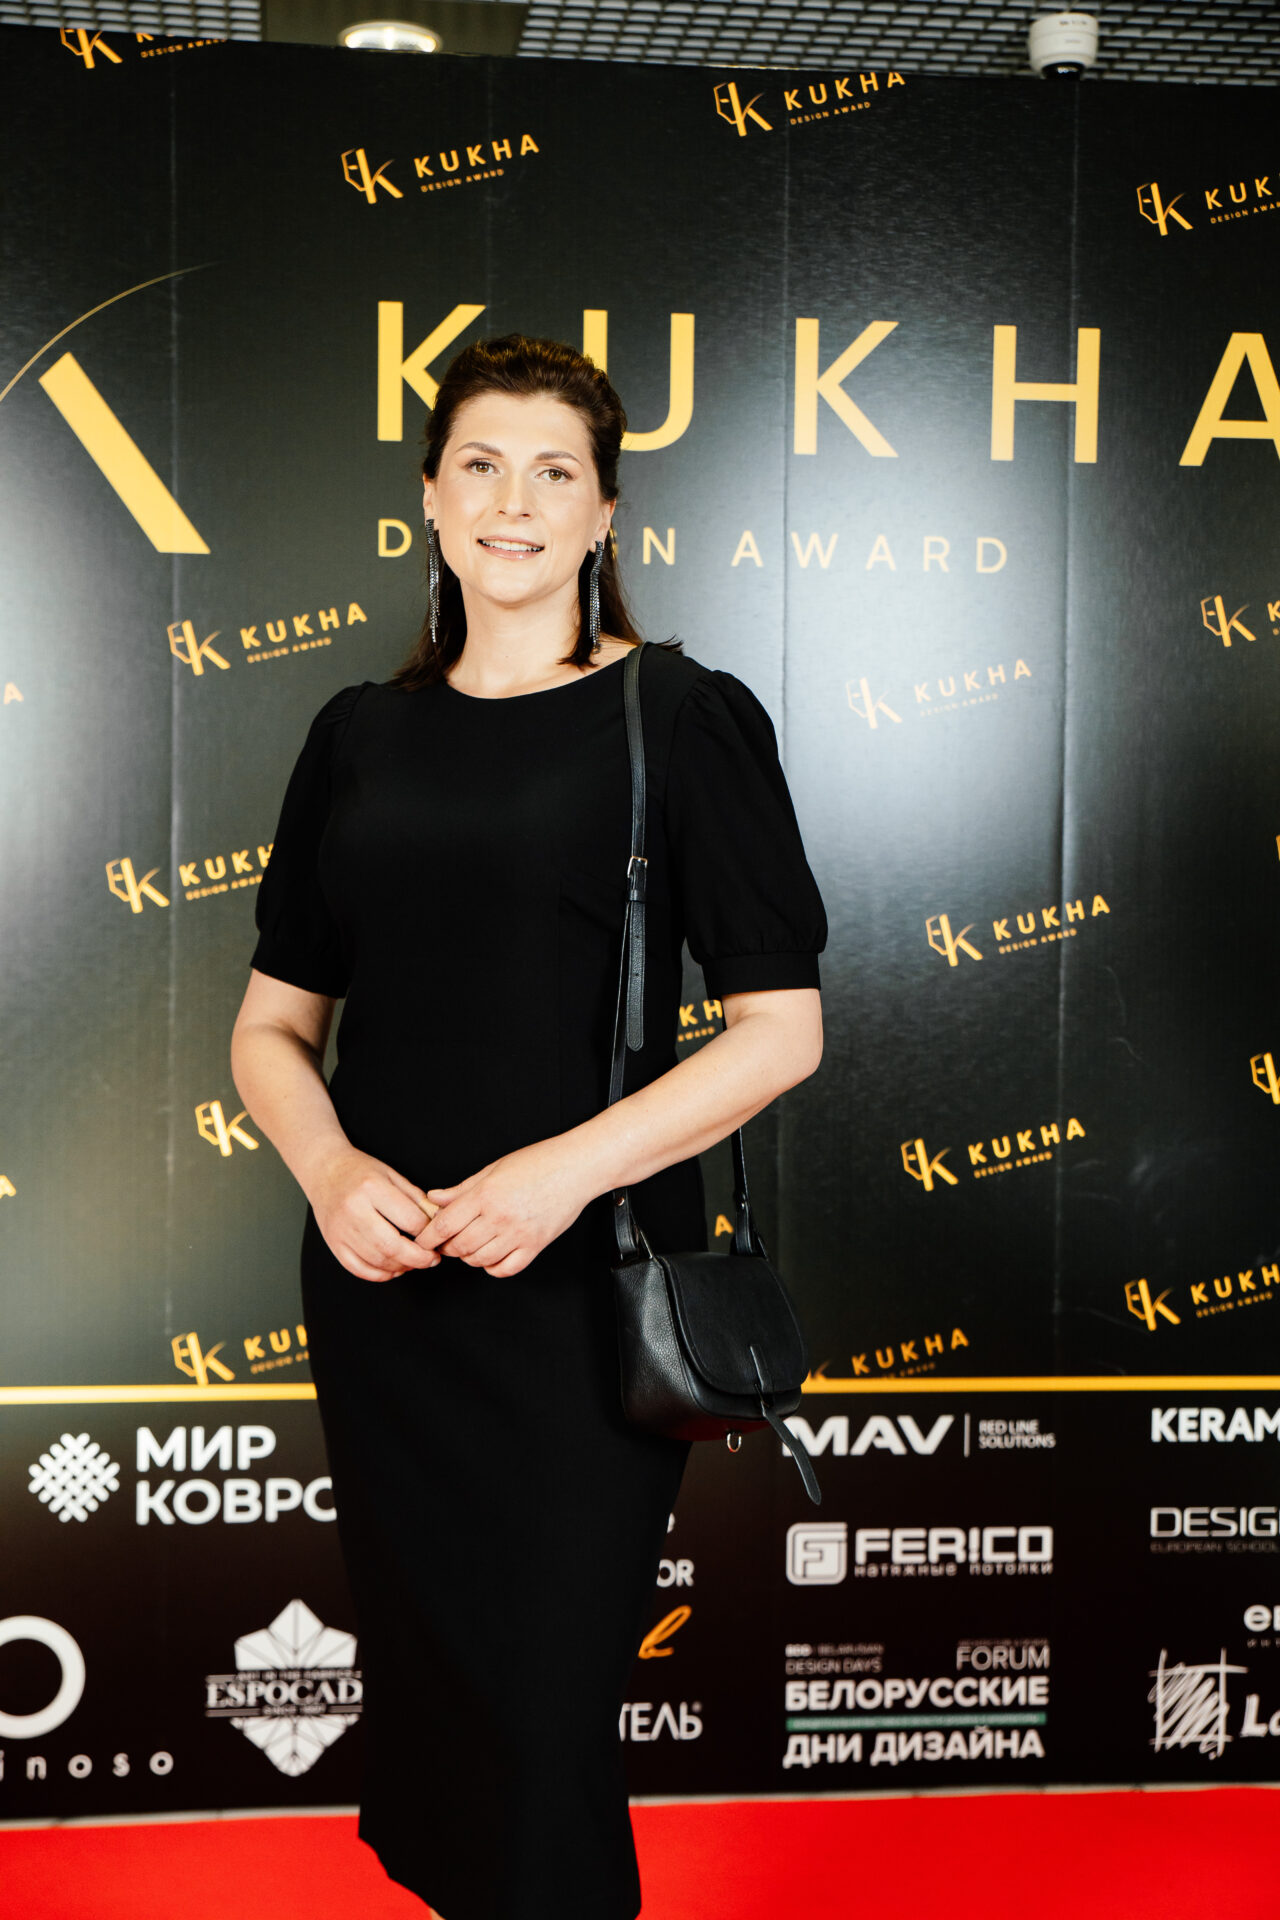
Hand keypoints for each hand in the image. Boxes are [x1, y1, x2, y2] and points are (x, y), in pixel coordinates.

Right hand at [308, 1145, 442, 1282]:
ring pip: (377, 1260)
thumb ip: (415, 1198)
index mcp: (372, 1188)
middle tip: (432, 1259)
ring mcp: (341, 1229)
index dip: (428, 1231)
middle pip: (392, 1246)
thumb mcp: (391, 1174)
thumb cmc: (360, 1171)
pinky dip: (380, 1274)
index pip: (410, 1219)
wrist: (325, 1171)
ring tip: (414, 1263)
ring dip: (401, 1267)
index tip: (435, 1234)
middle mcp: (354, 1210)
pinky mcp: (333, 1244)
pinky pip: (359, 1269)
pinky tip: (393, 1269)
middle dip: (418, 1258)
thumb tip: (436, 1220)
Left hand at [416, 1137, 594, 1277]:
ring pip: (479, 1260)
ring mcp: (518, 1234)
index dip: (428, 1236)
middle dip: (447, 1247)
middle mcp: (500, 1217)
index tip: (422, 1240)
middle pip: (459, 1245)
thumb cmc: (539, 1162)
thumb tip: (434, 1198)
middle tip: (446, 1241)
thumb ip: (462, 1188)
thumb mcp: (494, 1168)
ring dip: (468, 1256)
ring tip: (470, 1245)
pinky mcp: (535, 1246)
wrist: (577, 1168)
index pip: (445, 1224)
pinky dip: (492, 1267)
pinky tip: (491, 1256)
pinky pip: (505, 1269)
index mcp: (486, 1195)